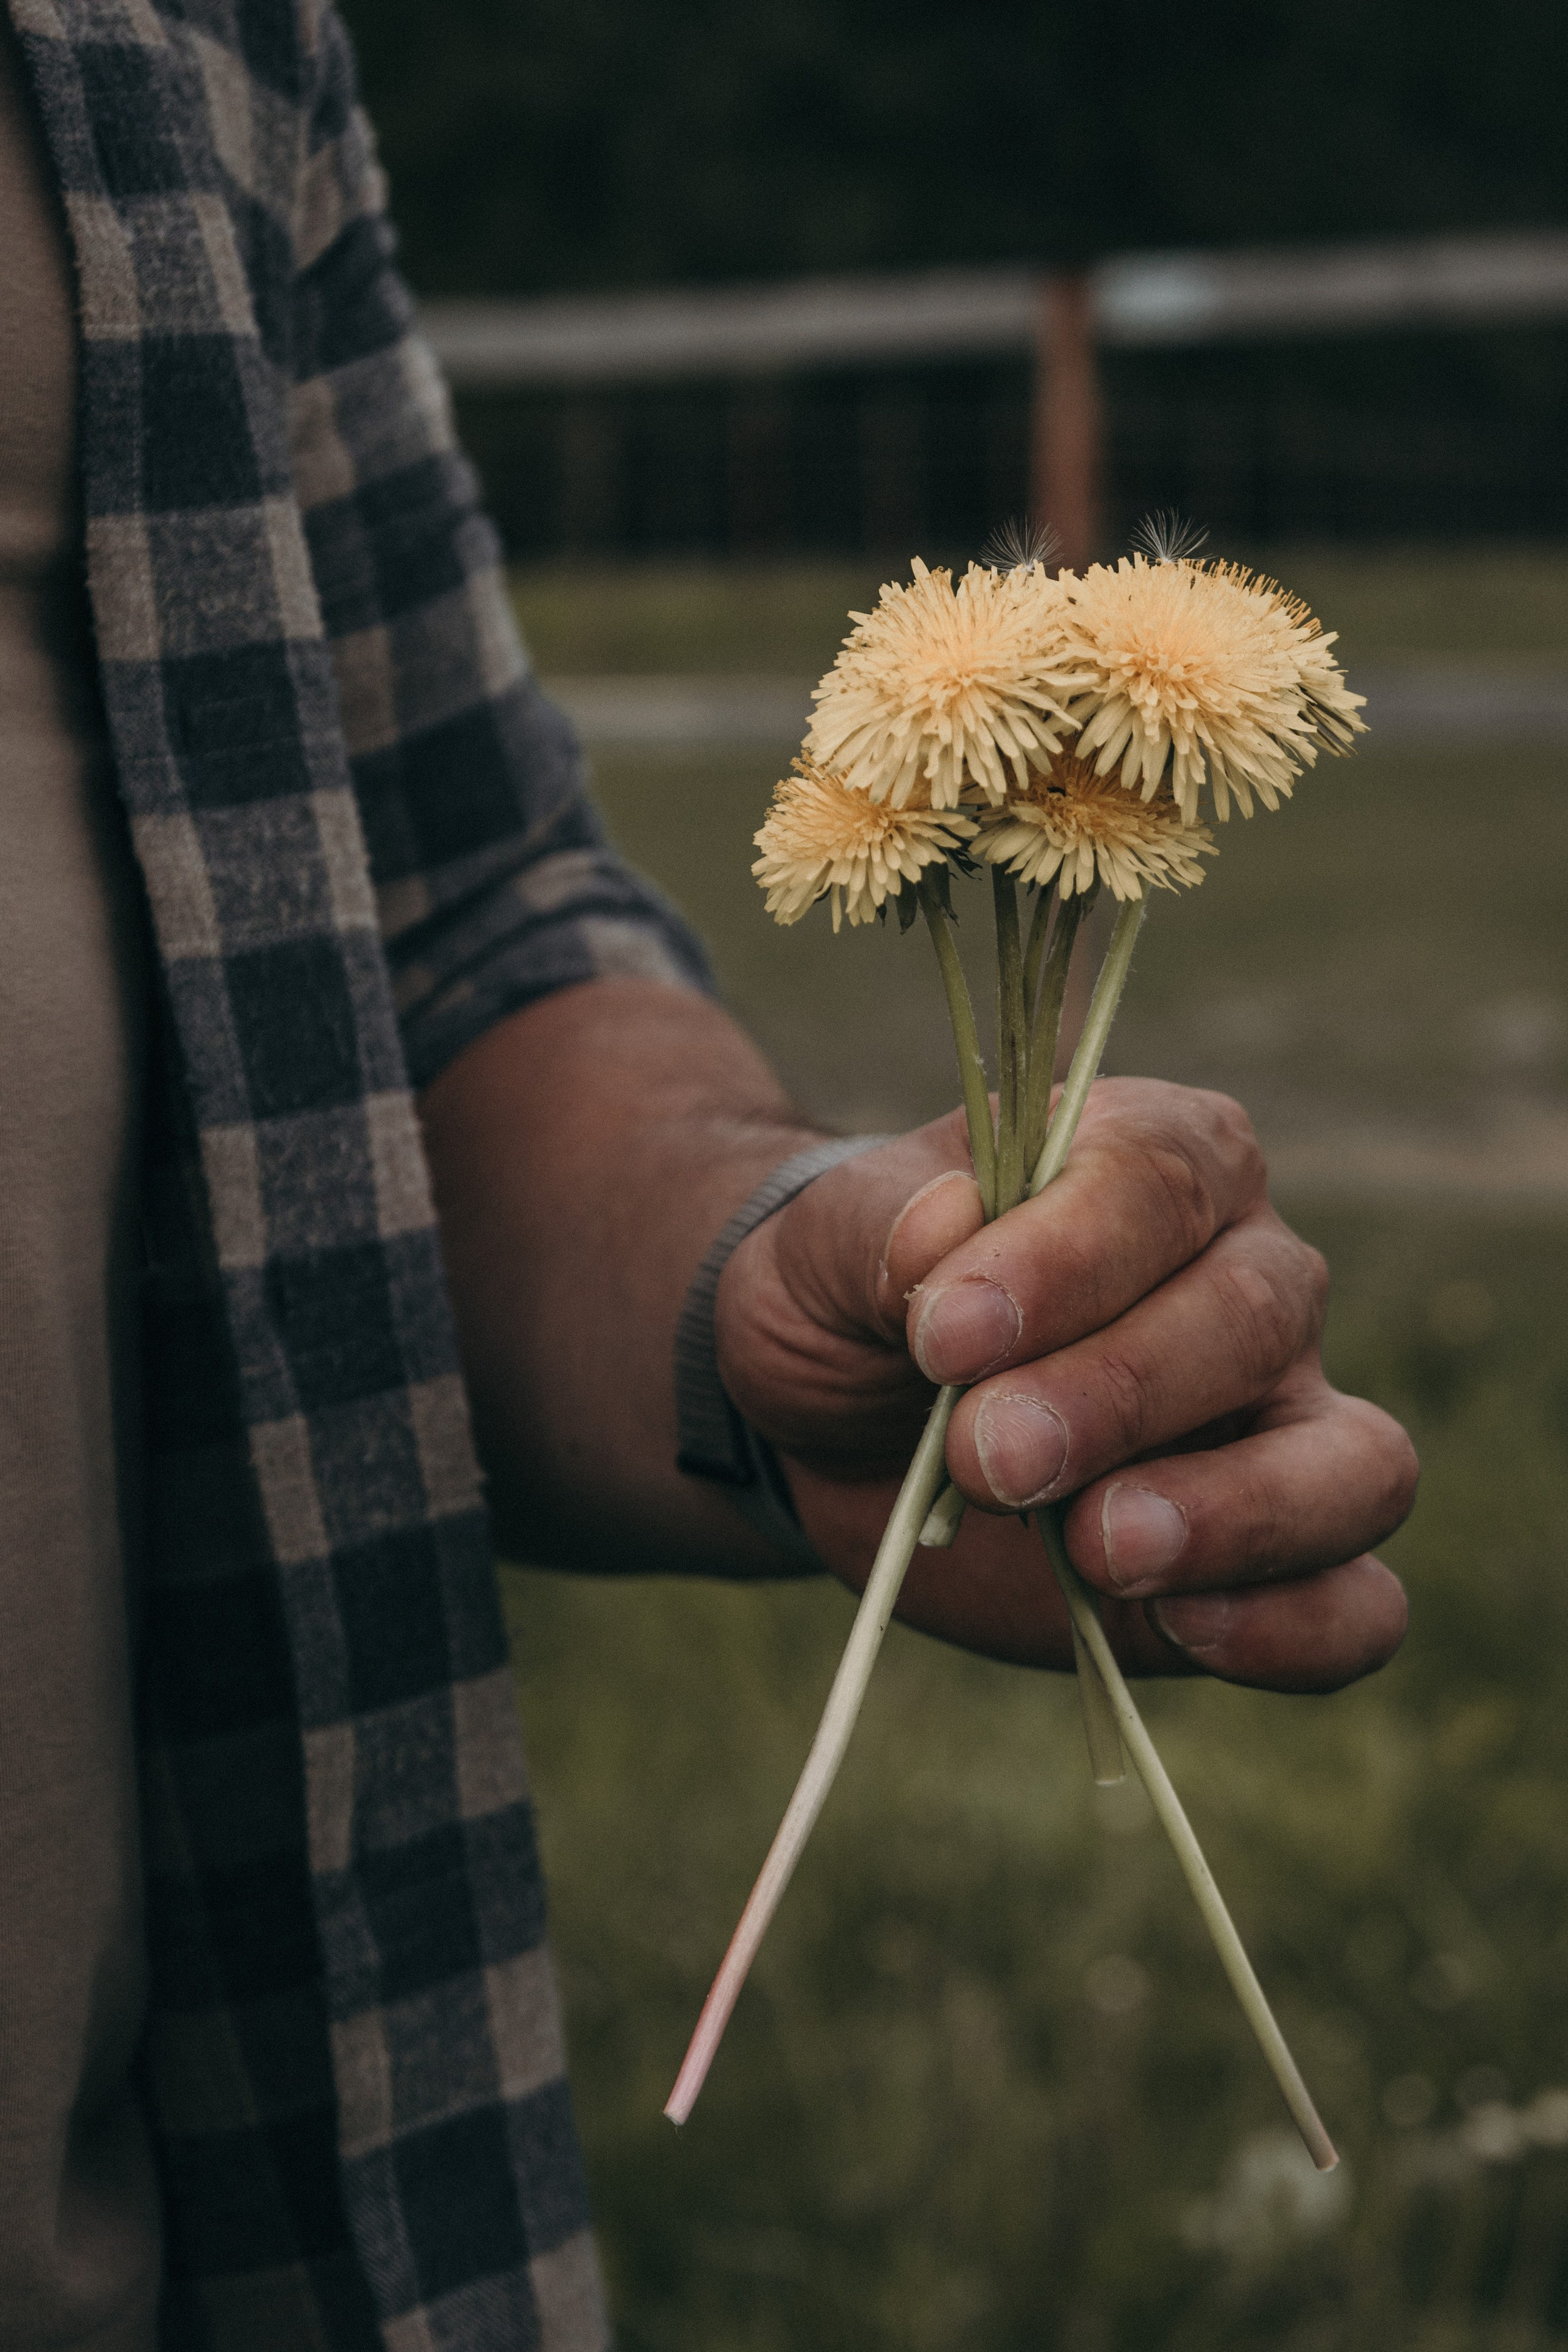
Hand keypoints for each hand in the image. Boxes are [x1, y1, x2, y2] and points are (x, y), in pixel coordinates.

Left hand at [715, 1077, 1415, 1691]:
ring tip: (1101, 1550)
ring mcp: (1286, 1427)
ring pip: (1354, 1464)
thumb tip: (943, 1227)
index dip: (1061, 1261)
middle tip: (989, 1455)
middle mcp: (1255, 1278)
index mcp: (1160, 1157)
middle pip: (1252, 1320)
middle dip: (1118, 1396)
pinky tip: (1179, 1626)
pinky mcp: (1271, 1567)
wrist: (839, 1424)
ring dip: (1236, 1513)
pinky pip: (1355, 1606)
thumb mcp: (823, 1244)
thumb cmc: (855, 1303)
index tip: (945, 1333)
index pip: (1155, 1182)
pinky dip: (1293, 1629)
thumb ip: (880, 1224)